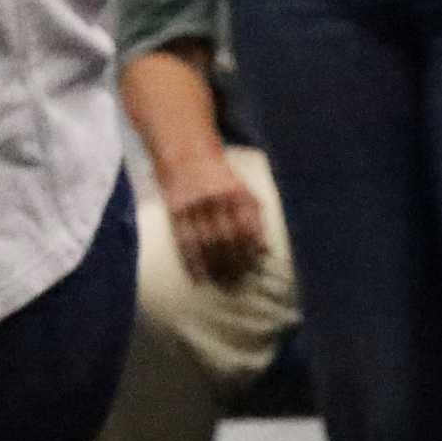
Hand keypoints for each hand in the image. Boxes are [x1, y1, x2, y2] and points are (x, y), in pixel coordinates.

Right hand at [158, 149, 266, 288]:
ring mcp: (194, 205)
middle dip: (233, 265)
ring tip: (221, 284)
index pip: (247, 229)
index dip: (250, 252)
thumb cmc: (221, 180)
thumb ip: (256, 219)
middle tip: (237, 284)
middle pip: (226, 239)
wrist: (186, 156)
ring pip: (205, 244)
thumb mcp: (244, 191)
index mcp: (236, 194)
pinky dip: (191, 264)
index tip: (252, 270)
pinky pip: (184, 242)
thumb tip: (266, 251)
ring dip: (214, 268)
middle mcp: (215, 199)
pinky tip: (198, 279)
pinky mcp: (176, 211)